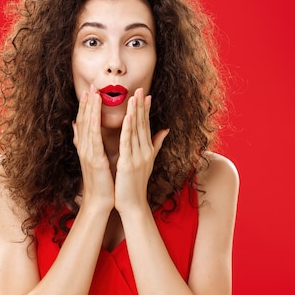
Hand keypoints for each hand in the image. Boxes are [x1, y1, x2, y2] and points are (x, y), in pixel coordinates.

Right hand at [72, 85, 114, 211]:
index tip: (90, 91)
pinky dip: (94, 124)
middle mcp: (84, 148)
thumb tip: (76, 127)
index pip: (85, 122)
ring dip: (90, 109)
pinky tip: (96, 113)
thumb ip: (86, 142)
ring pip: (88, 126)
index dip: (86, 106)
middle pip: (84, 120)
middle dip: (87, 103)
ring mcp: (87, 153)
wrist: (99, 201)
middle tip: (90, 85)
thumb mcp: (93, 158)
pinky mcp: (94, 159)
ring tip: (93, 94)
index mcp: (86, 147)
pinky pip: (93, 138)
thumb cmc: (100, 181)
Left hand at [114, 88, 169, 214]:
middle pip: (142, 125)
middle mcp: (145, 152)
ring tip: (133, 97)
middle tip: (139, 88)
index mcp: (147, 150)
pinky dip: (128, 129)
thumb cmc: (136, 185)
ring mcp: (138, 157)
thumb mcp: (148, 162)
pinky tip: (128, 117)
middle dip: (140, 106)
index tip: (145, 94)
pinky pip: (128, 143)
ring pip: (136, 130)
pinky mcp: (128, 163)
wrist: (133, 205)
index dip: (145, 109)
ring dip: (135, 112)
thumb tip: (166, 130)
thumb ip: (156, 145)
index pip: (146, 125)